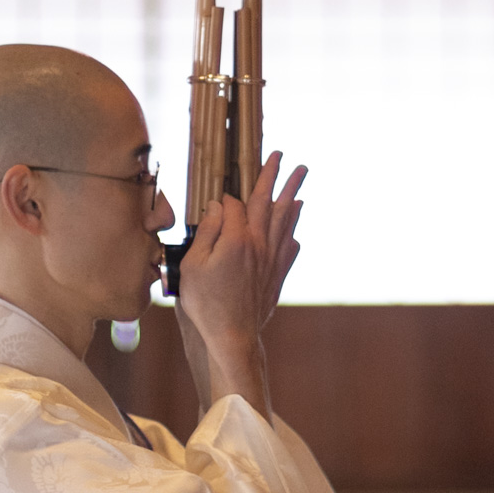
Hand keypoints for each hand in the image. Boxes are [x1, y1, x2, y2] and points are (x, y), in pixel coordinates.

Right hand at [177, 153, 305, 415]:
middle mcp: (259, 245)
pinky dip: (293, 233)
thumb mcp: (193, 265)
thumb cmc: (206, 303)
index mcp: (237, 239)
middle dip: (273, 177)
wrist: (232, 336)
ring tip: (300, 179)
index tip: (218, 200)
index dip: (225, 200)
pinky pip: (289, 248)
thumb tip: (218, 206)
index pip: (235, 205)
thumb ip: (207, 232)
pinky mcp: (277, 276)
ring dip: (291, 196)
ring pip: (284, 221)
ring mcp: (272, 260)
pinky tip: (295, 229)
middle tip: (282, 155)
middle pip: (268, 203)